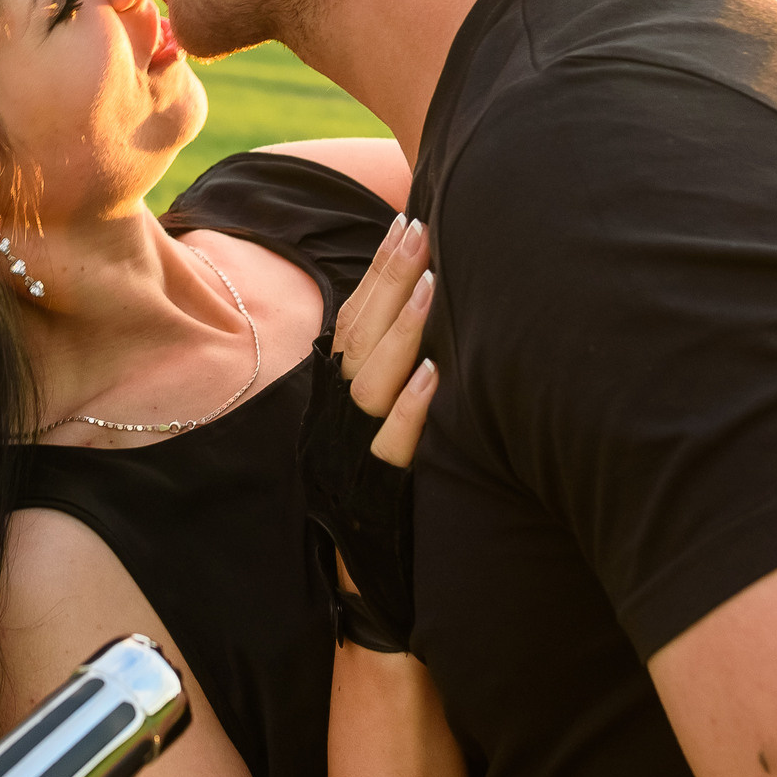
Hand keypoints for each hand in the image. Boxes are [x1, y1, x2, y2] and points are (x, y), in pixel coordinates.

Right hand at [331, 214, 439, 467]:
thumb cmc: (388, 469)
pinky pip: (392, 445)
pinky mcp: (383, 488)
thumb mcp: (379, 409)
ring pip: (370, 385)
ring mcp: (358, 447)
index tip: (406, 221)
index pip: (355, 317)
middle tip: (423, 230)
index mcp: (339, 387)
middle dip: (390, 281)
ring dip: (401, 332)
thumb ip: (391, 358)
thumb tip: (424, 291)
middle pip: (360, 338)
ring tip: (430, 286)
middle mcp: (342, 411)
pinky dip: (412, 407)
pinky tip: (436, 373)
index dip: (378, 270)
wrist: (374, 555)